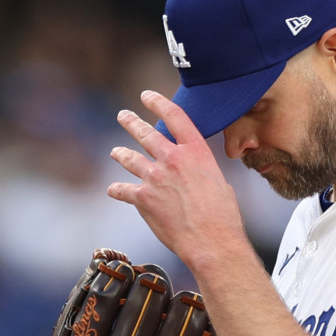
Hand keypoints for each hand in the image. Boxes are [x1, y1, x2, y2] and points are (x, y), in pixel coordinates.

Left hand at [108, 93, 251, 274]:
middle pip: (147, 133)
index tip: (146, 96)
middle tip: (123, 116)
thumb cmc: (222, 214)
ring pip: (130, 158)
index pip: (174, 116)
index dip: (158, 102)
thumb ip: (201, 171)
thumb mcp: (218, 181)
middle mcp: (173, 158)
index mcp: (196, 150)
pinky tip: (112, 189)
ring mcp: (155, 176)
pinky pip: (123, 190)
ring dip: (121, 153)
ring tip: (115, 151)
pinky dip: (117, 189)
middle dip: (132, 122)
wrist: (210, 239)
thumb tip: (194, 176)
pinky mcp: (143, 197)